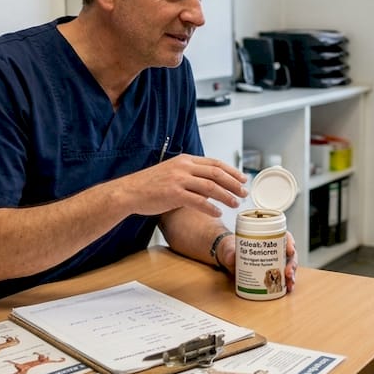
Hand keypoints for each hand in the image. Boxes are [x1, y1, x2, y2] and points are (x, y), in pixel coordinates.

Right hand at [123, 154, 247, 217]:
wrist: (129, 191)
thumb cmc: (149, 185)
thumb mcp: (172, 172)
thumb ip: (190, 175)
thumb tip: (210, 184)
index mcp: (185, 160)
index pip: (214, 163)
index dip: (231, 171)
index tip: (242, 178)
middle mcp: (183, 167)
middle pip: (216, 173)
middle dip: (234, 183)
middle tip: (244, 192)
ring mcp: (179, 180)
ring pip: (211, 186)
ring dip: (226, 195)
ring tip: (235, 203)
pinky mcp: (173, 194)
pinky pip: (198, 201)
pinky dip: (211, 207)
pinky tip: (218, 212)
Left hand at [217, 231, 299, 291]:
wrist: (227, 258)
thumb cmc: (230, 248)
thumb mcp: (229, 248)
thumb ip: (230, 252)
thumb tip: (231, 258)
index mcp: (267, 237)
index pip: (283, 236)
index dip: (290, 242)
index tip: (290, 250)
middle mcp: (273, 249)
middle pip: (289, 254)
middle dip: (292, 264)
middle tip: (288, 273)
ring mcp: (273, 261)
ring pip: (288, 266)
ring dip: (291, 275)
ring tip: (289, 284)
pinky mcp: (271, 272)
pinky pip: (282, 276)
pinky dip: (286, 283)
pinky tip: (287, 289)